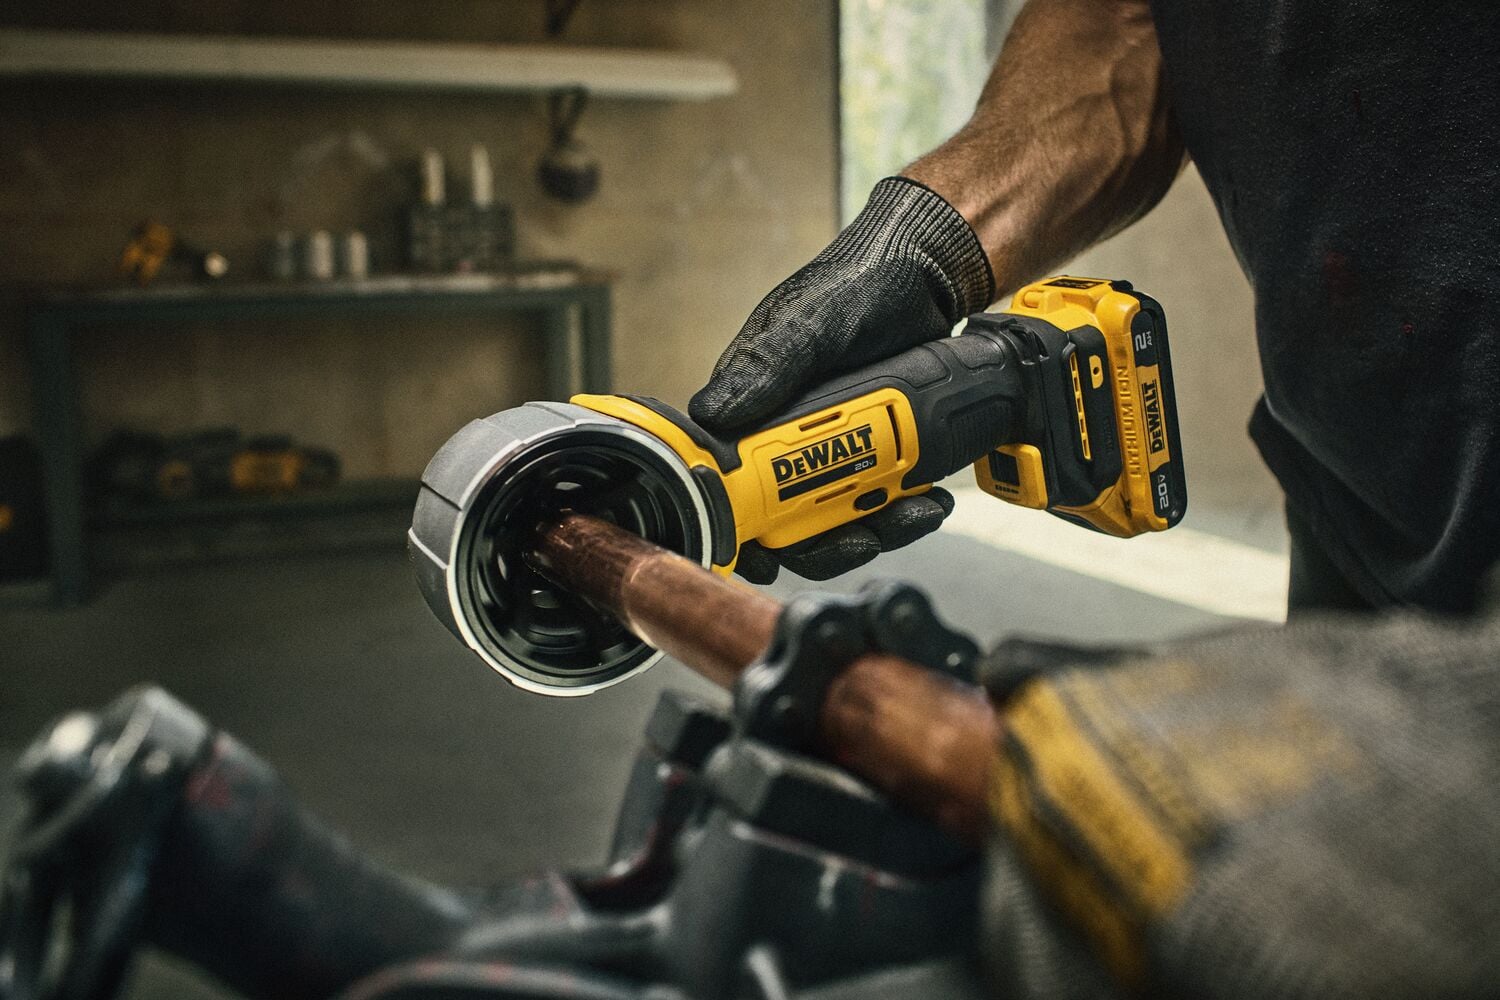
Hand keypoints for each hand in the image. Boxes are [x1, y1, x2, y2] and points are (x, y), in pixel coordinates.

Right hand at [690, 176, 993, 583]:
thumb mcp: (815, 319)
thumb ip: (771, 363)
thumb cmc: (860, 281)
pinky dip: (903, 510)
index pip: (729, 483)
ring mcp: (831, 446)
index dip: (742, 531)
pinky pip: (879, 499)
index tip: (765, 555)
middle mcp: (784, 433)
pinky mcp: (873, 451)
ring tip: (917, 512)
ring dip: (876, 527)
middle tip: (868, 534)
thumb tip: (713, 415)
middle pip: (787, 521)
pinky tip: (930, 500)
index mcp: (751, 406)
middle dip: (828, 540)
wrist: (930, 271)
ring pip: (838, 519)